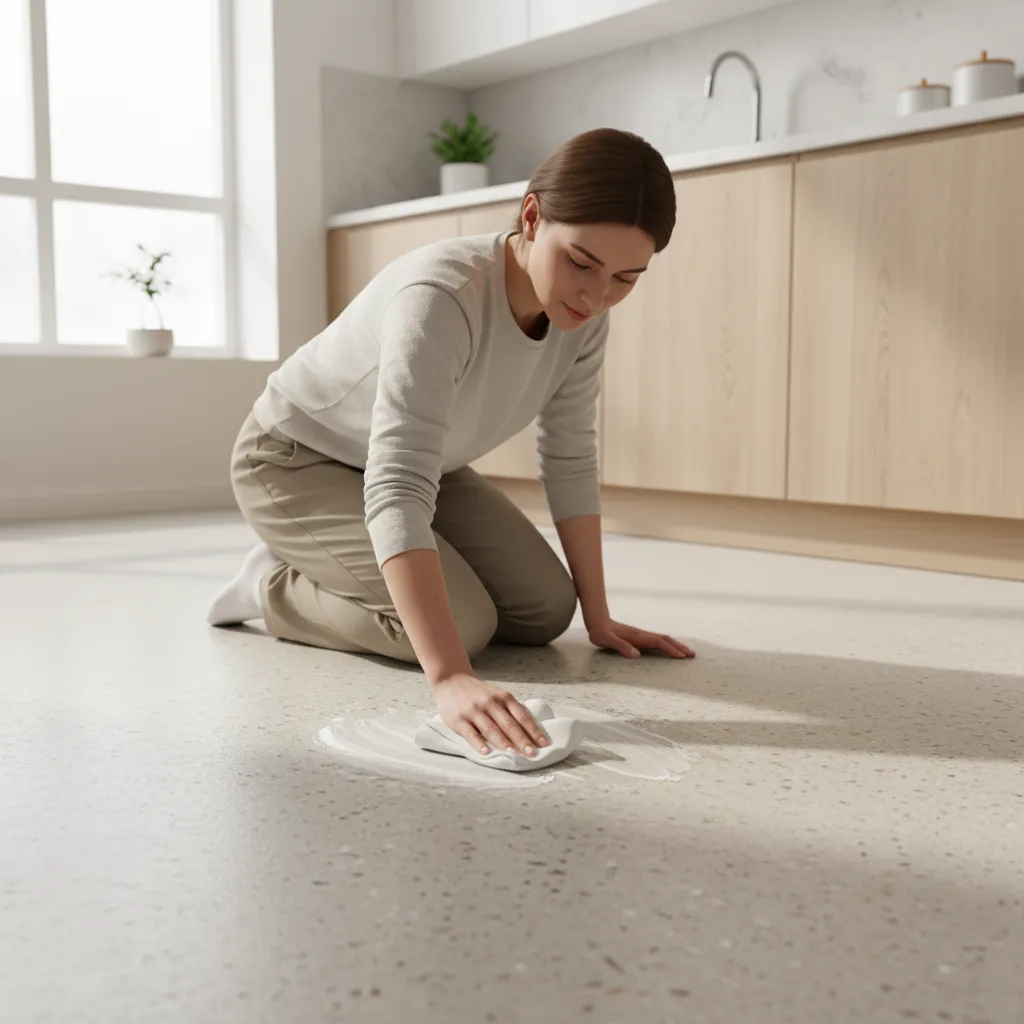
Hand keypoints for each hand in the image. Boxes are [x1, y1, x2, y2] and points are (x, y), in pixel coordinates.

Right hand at [432, 673, 550, 756]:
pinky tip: (486, 752)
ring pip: (491, 729)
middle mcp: (490, 703)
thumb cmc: (478, 692)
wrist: (451, 679)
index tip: (544, 744)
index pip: (522, 716)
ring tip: (514, 754)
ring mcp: (474, 711)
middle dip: (522, 740)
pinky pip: (470, 733)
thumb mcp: (496, 695)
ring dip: (504, 742)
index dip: (534, 730)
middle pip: (509, 724)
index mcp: (503, 697)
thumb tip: (529, 734)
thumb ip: (509, 711)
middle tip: (533, 754)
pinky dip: (479, 743)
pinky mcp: (459, 720)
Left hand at [587, 618, 694, 659]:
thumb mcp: (606, 640)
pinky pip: (658, 640)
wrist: (597, 621)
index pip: (659, 643)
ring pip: (663, 639)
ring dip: (676, 645)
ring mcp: (642, 635)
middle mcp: (642, 634)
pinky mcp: (640, 637)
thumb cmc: (600, 632)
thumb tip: (636, 654)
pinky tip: (671, 648)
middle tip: (693, 654)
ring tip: (688, 652)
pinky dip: (669, 644)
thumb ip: (620, 646)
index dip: (670, 649)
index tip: (681, 656)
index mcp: (637, 637)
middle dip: (679, 647)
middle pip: (666, 639)